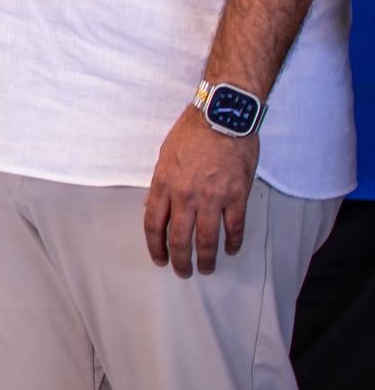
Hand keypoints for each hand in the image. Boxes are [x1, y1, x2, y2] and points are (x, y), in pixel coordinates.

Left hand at [144, 106, 259, 275]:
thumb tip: (153, 205)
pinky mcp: (237, 196)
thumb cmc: (191, 133)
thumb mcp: (165, 156)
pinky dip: (233, 242)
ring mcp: (213, 198)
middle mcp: (185, 196)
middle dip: (180, 260)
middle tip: (183, 272)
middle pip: (179, 238)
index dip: (156, 246)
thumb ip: (160, 184)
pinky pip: (235, 227)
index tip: (159, 259)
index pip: (154, 225)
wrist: (222, 116)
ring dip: (206, 258)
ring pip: (207, 239)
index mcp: (163, 185)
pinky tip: (232, 250)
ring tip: (207, 269)